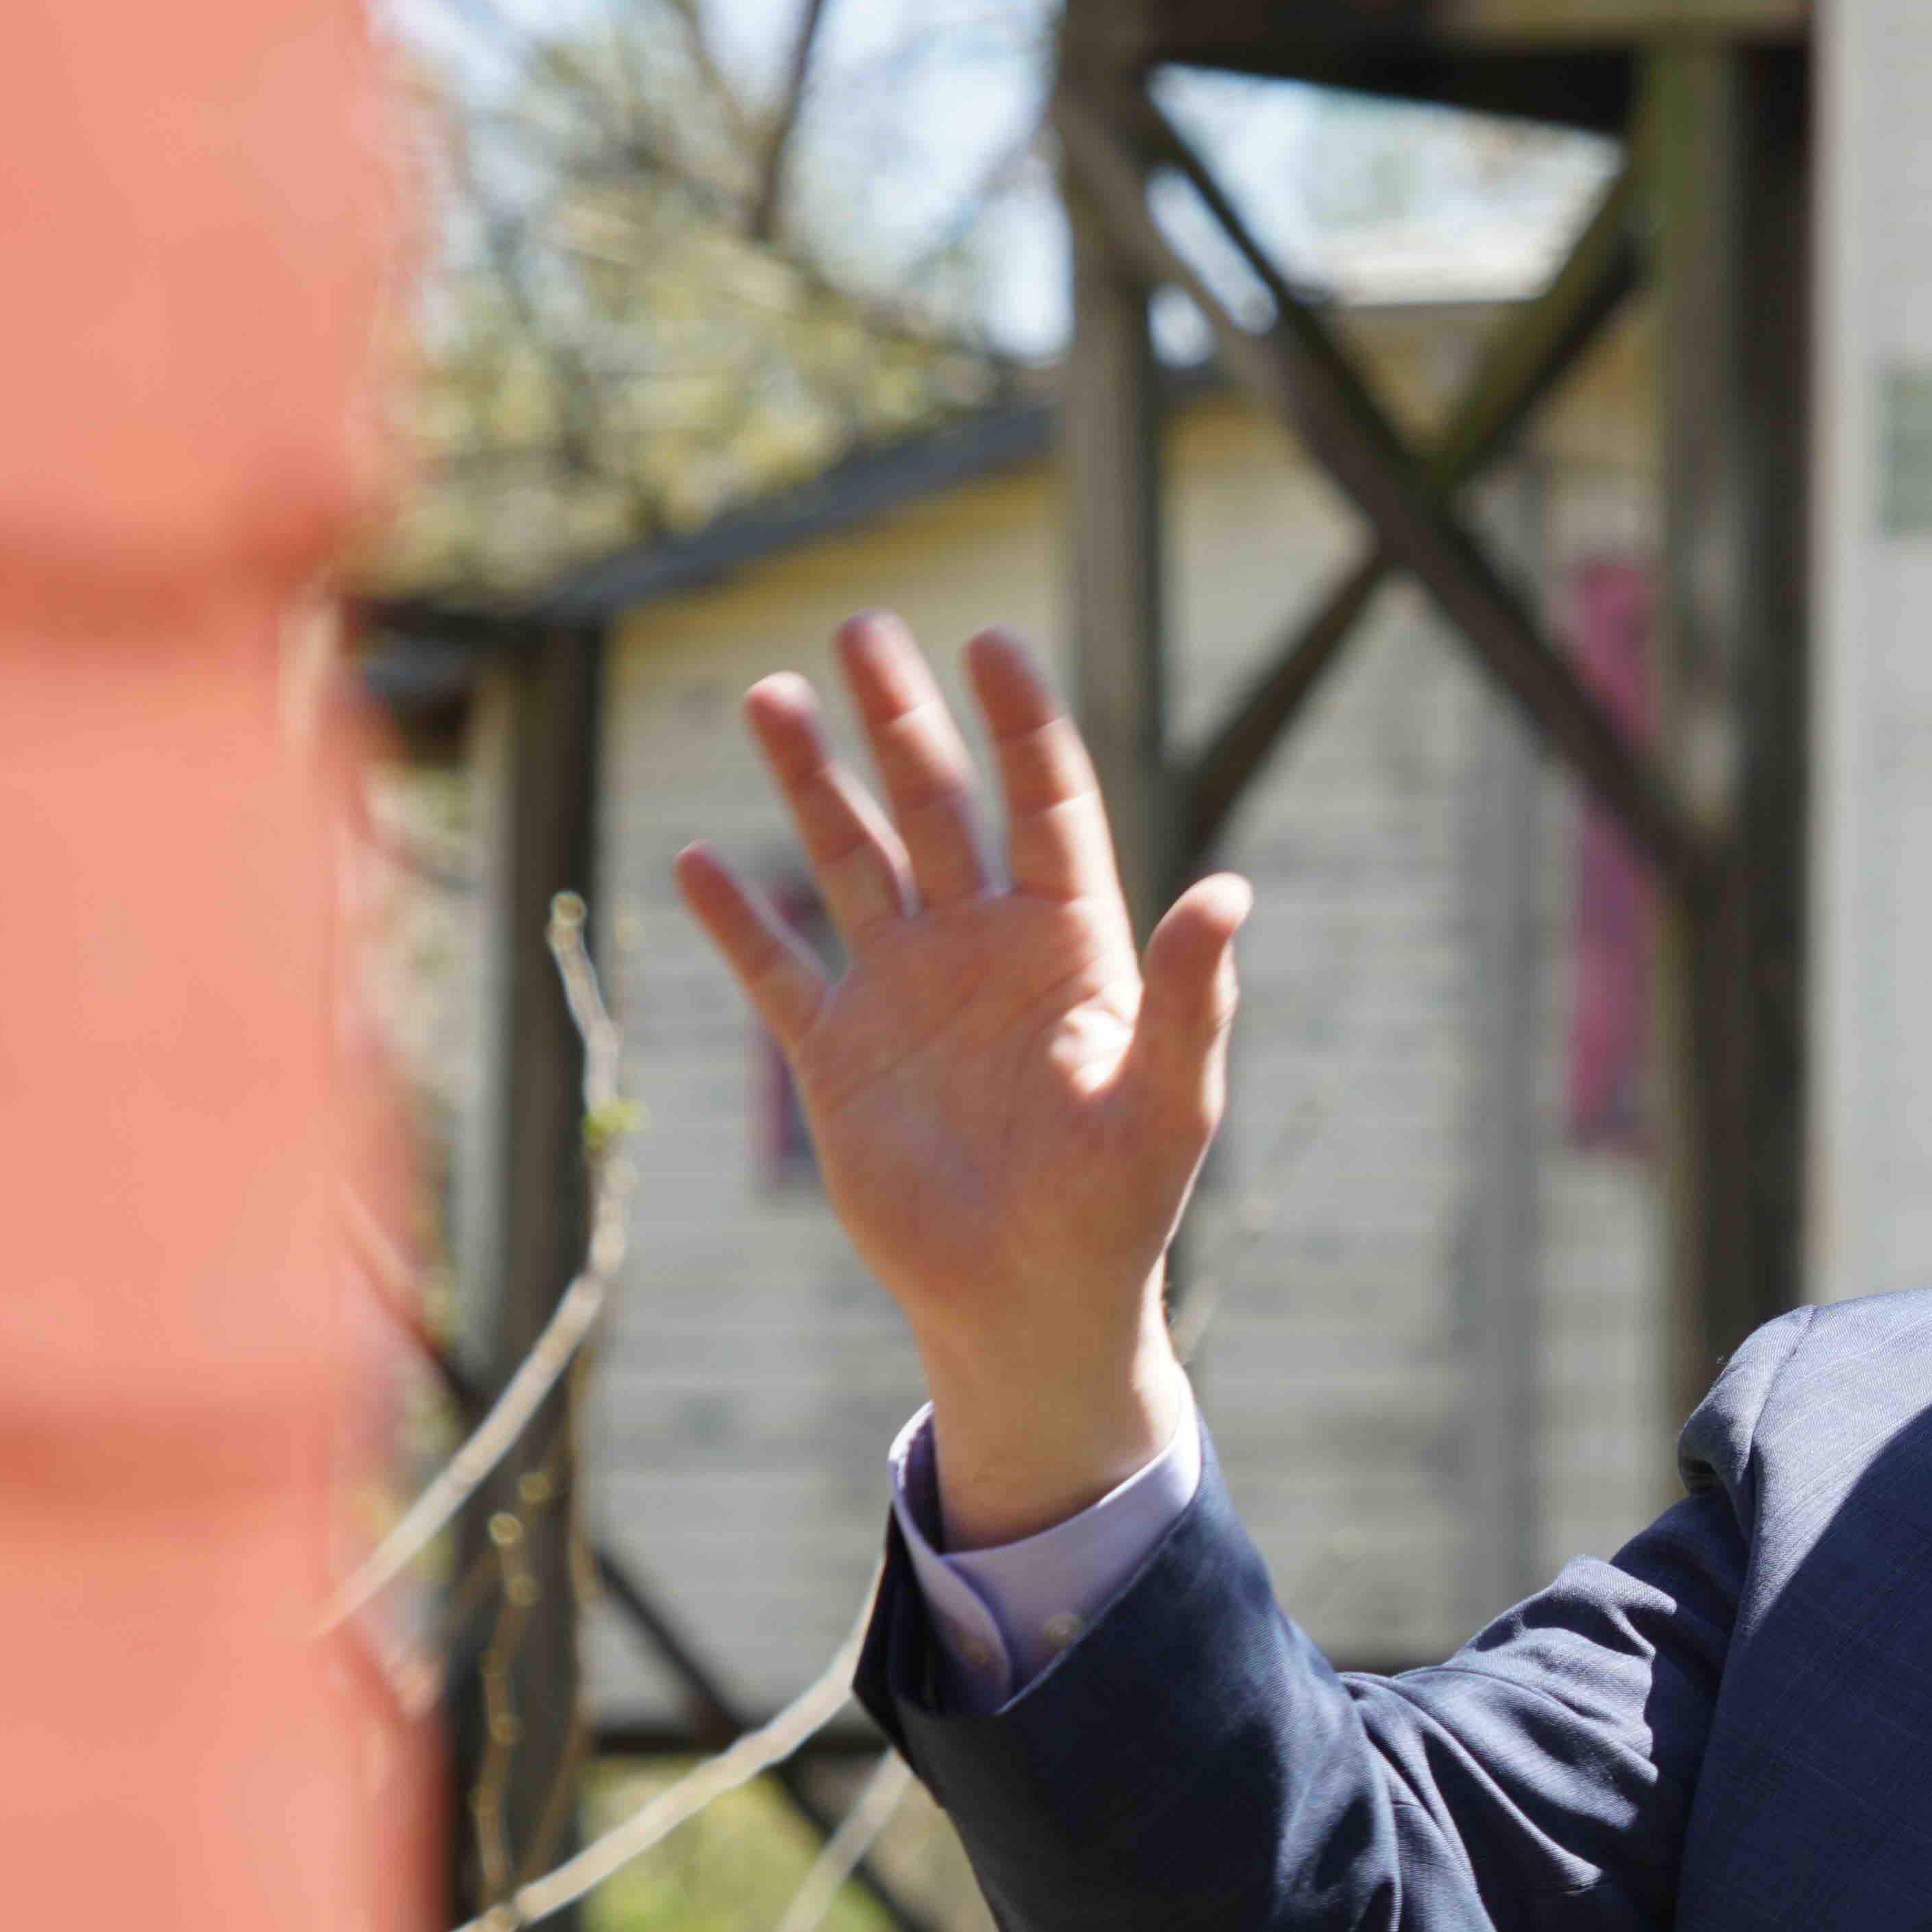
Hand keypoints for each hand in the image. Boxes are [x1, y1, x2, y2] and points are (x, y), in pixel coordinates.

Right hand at [676, 615, 1246, 1541]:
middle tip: (863, 628)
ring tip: (772, 695)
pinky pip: (780, 971)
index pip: (1047, 806)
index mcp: (1069, 946)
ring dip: (813, 784)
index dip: (1022, 725)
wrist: (1033, 1303)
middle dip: (900, 719)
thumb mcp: (1170, 1100)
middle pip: (936, 805)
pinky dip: (740, 920)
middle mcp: (980, 949)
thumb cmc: (1120, 1208)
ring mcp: (904, 995)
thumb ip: (1193, 996)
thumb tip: (1229, 891)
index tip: (993, 643)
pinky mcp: (838, 1057)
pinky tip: (702, 857)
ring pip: (851, 861)